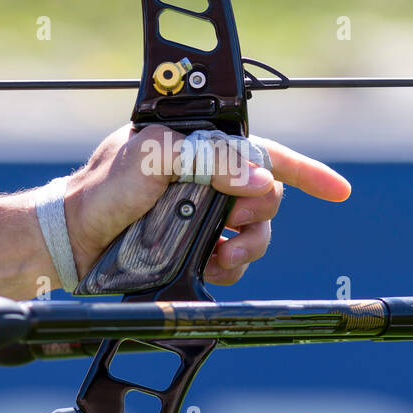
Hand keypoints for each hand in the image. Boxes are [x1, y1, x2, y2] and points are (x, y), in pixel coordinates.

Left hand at [61, 124, 350, 286]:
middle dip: (258, 212)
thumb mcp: (152, 157)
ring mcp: (204, 215)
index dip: (306, 171)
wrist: (74, 241)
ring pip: (257, 233)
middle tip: (231, 221)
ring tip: (222, 252)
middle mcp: (207, 178)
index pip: (264, 153)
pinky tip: (210, 266)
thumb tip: (256, 178)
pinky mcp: (197, 248)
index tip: (337, 191)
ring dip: (248, 245)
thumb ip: (206, 158)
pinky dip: (231, 266)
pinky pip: (237, 261)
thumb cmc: (104, 189)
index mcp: (200, 146)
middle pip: (267, 196)